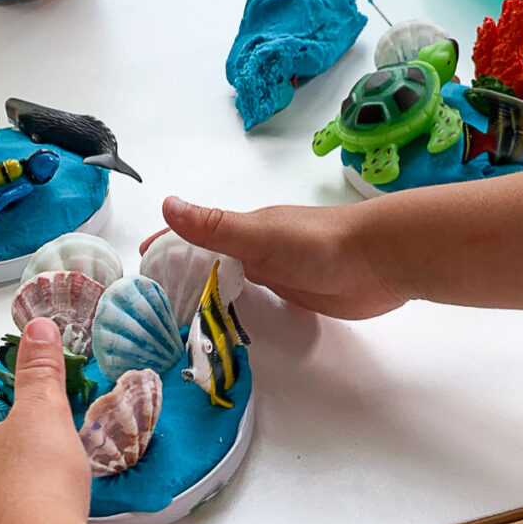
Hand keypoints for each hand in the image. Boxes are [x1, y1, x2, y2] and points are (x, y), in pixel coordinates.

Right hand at [159, 195, 407, 319]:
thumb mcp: (259, 235)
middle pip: (213, 257)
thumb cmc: (319, 244)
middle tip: (154, 297)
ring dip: (211, 288)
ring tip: (183, 312)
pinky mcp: (301, 292)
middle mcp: (260, 247)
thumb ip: (214, 227)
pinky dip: (240, 305)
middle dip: (183, 269)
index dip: (169, 245)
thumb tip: (166, 203)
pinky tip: (234, 320)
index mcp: (247, 229)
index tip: (141, 260)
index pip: (197, 235)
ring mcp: (281, 270)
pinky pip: (260, 297)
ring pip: (236, 278)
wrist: (381, 260)